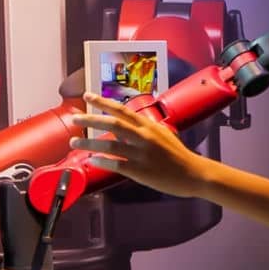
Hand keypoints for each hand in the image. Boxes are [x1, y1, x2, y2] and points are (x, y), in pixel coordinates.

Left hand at [76, 101, 211, 199]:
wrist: (193, 173)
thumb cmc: (178, 155)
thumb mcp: (163, 134)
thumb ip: (144, 129)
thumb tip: (125, 129)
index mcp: (149, 125)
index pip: (121, 110)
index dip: (103, 102)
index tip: (88, 96)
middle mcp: (144, 136)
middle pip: (112, 123)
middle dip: (90, 119)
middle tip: (74, 118)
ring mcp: (142, 154)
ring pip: (110, 145)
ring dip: (89, 143)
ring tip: (74, 143)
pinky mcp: (140, 170)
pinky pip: (116, 164)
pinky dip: (102, 161)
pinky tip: (91, 161)